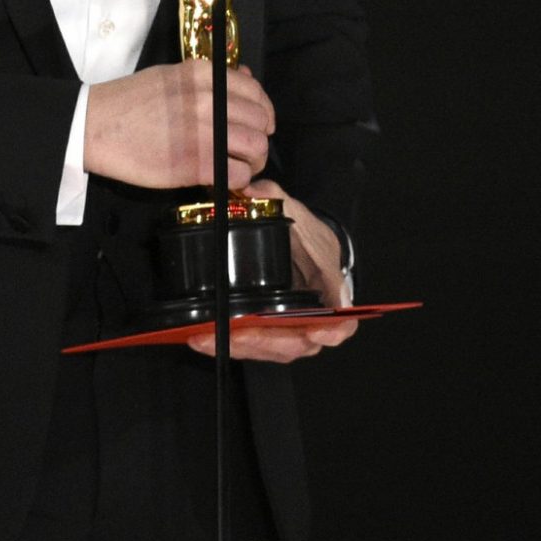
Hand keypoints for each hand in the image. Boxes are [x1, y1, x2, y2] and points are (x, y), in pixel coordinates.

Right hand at [84, 61, 273, 190]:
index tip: (258, 124)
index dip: (263, 111)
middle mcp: (209, 99)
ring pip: (256, 149)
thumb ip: (210, 80)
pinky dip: (237, 181)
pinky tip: (223, 179)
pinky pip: (237, 175)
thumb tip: (245, 78)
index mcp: (203, 75)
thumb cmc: (129, 102)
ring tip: (237, 166)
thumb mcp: (171, 77)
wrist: (94, 125)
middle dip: (259, 139)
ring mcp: (204, 132)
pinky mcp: (195, 164)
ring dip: (253, 162)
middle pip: (261, 122)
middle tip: (246, 151)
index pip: (256, 91)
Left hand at [188, 180, 357, 363]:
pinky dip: (227, 344)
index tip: (316, 332)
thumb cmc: (309, 238)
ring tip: (204, 337)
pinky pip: (251, 347)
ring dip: (238, 347)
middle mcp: (313, 322)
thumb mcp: (298, 214)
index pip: (341, 323)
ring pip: (269, 350)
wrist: (306, 250)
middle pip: (295, 344)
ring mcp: (291, 332)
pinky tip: (199, 338)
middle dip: (263, 341)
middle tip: (234, 332)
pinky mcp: (269, 335)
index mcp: (330, 294)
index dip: (332, 331)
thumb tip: (253, 190)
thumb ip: (277, 200)